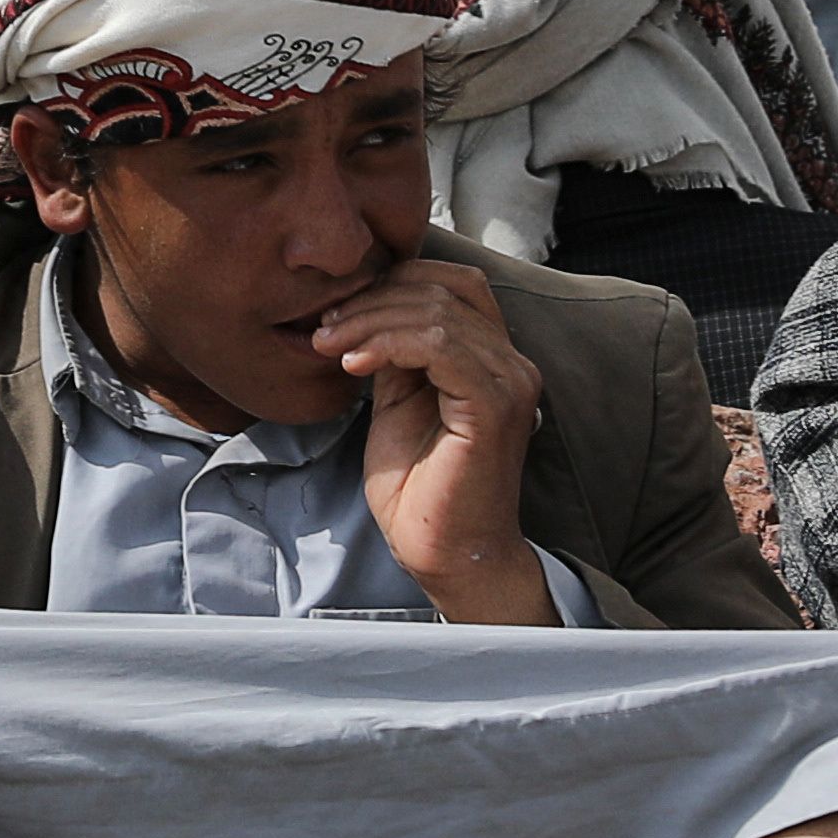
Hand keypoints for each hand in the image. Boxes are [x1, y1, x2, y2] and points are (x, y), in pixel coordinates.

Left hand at [311, 257, 553, 625]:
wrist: (444, 554)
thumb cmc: (420, 489)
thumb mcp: (398, 403)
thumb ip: (397, 354)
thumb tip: (366, 310)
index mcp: (494, 358)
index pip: (454, 284)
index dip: (393, 283)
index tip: (338, 313)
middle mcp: (513, 363)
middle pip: (442, 290)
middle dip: (371, 301)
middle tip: (323, 329)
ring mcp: (509, 383)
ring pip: (436, 313)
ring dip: (370, 322)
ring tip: (329, 346)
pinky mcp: (492, 406)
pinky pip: (439, 346)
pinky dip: (389, 343)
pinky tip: (354, 364)